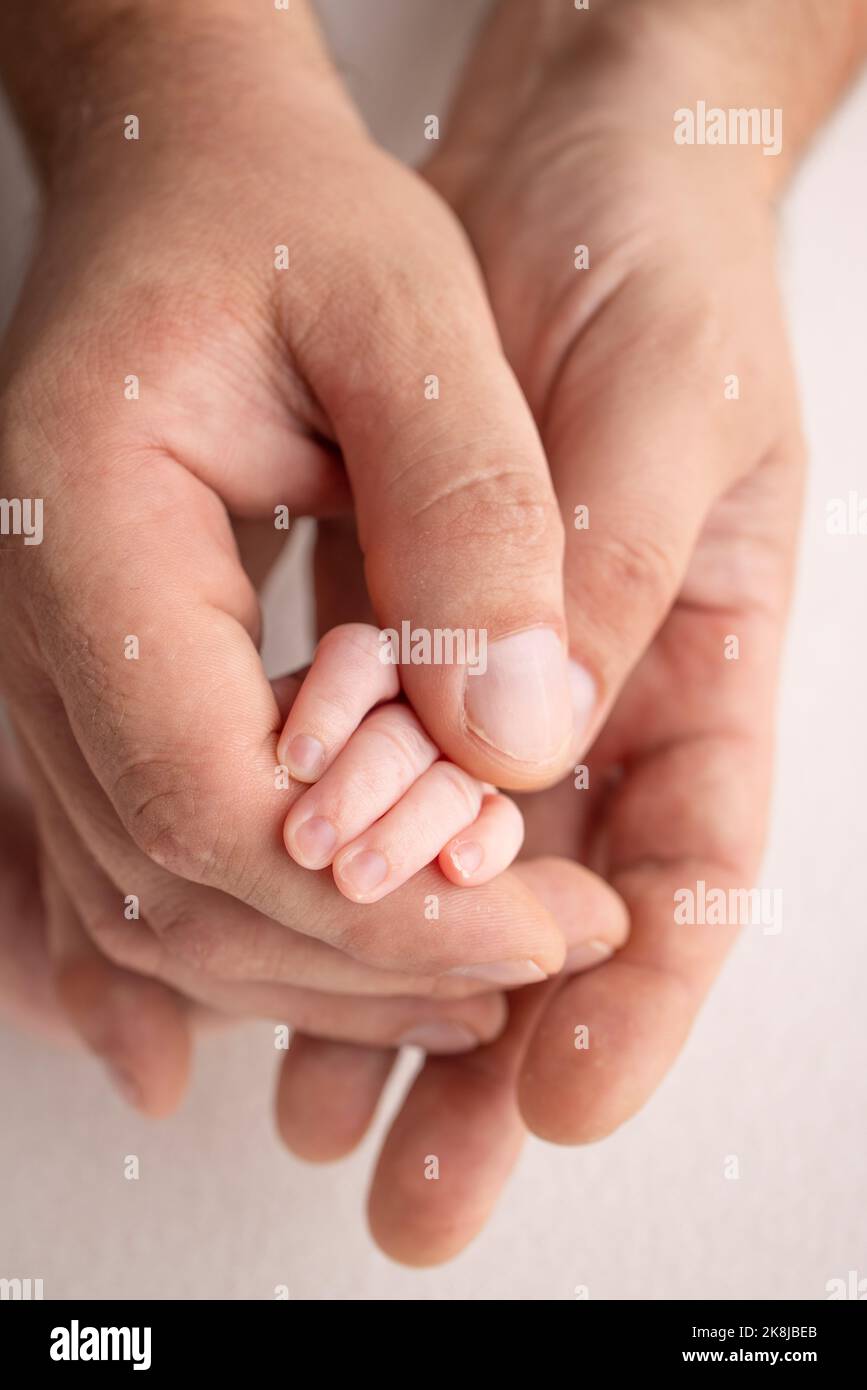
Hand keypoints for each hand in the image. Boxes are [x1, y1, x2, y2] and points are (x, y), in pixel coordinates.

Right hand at [0, 0, 594, 1042]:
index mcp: (83, 525)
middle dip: (367, 957)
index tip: (538, 918)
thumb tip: (521, 741)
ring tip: (479, 974)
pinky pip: (132, 869)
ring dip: (318, 970)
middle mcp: (32, 629)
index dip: (375, 897)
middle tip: (539, 954)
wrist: (194, 198)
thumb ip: (471, 516)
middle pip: (173, 881)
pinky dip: (235, 947)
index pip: (204, 791)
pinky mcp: (95, 698)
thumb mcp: (411, 318)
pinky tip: (318, 998)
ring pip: (153, 903)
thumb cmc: (286, 230)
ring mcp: (46, 678)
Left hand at [286, 0, 822, 1262]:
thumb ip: (602, 577)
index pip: (687, 870)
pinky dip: (314, 862)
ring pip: (445, 874)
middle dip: (491, 1057)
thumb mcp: (659, 403)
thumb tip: (528, 743)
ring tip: (328, 1115)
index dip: (636, 997)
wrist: (570, 171)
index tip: (564, 1098)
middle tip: (429, 1189)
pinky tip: (267, 938)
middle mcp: (597, 696)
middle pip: (557, 918)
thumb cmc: (658, 266)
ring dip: (385, 998)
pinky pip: (355, 778)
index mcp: (703, 661)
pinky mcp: (399, 633)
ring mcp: (495, 676)